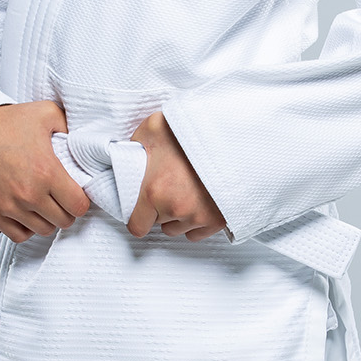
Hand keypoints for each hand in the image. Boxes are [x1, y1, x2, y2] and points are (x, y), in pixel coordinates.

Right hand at [0, 101, 89, 243]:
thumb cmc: (1, 122)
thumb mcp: (45, 113)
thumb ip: (70, 125)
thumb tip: (83, 138)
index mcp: (46, 171)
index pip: (78, 206)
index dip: (81, 201)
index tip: (76, 194)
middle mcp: (29, 193)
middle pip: (63, 221)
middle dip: (66, 211)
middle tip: (62, 199)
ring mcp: (9, 206)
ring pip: (42, 230)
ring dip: (47, 220)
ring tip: (45, 205)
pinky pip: (18, 235)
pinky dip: (26, 229)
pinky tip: (27, 214)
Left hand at [126, 112, 226, 240]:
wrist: (231, 134)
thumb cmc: (193, 130)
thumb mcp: (153, 127)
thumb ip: (135, 145)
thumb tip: (129, 155)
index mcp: (153, 191)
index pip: (137, 225)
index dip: (138, 216)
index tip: (142, 208)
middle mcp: (175, 208)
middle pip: (159, 223)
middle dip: (161, 209)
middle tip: (170, 186)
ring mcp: (198, 216)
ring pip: (179, 228)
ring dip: (179, 215)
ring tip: (186, 191)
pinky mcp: (218, 219)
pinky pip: (198, 233)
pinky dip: (196, 221)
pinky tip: (199, 201)